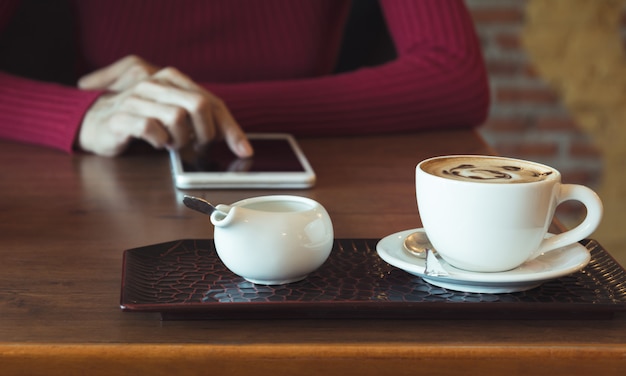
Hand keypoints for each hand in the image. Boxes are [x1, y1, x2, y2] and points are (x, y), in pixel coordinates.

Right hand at [77, 56, 252, 157]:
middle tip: (198, 147)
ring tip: (171, 144)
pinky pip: (152, 128)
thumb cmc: (138, 118)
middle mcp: (156, 83)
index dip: (231, 129)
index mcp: (172, 78)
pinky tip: (155, 143)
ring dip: (181, 140)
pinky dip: (159, 141)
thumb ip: (200, 119)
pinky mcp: (122, 115)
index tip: (244, 150)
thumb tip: (235, 141)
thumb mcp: (173, 113)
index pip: (213, 102)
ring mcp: (137, 97)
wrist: (93, 122)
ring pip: (177, 117)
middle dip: (205, 133)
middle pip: (199, 105)